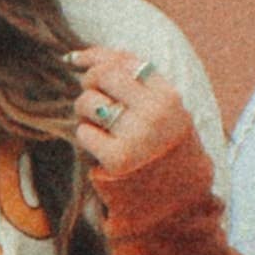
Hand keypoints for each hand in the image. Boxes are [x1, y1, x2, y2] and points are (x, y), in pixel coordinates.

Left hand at [64, 45, 189, 179]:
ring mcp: (137, 135)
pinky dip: (86, 138)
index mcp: (168, 96)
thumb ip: (134, 82)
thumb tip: (77, 56)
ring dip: (85, 113)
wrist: (178, 199)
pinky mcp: (117, 158)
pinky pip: (83, 132)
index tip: (76, 60)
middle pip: (102, 75)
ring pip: (88, 101)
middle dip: (89, 83)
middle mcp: (155, 112)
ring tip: (102, 127)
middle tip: (94, 100)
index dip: (95, 56)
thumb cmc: (163, 149)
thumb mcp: (162, 110)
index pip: (124, 60)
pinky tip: (102, 148)